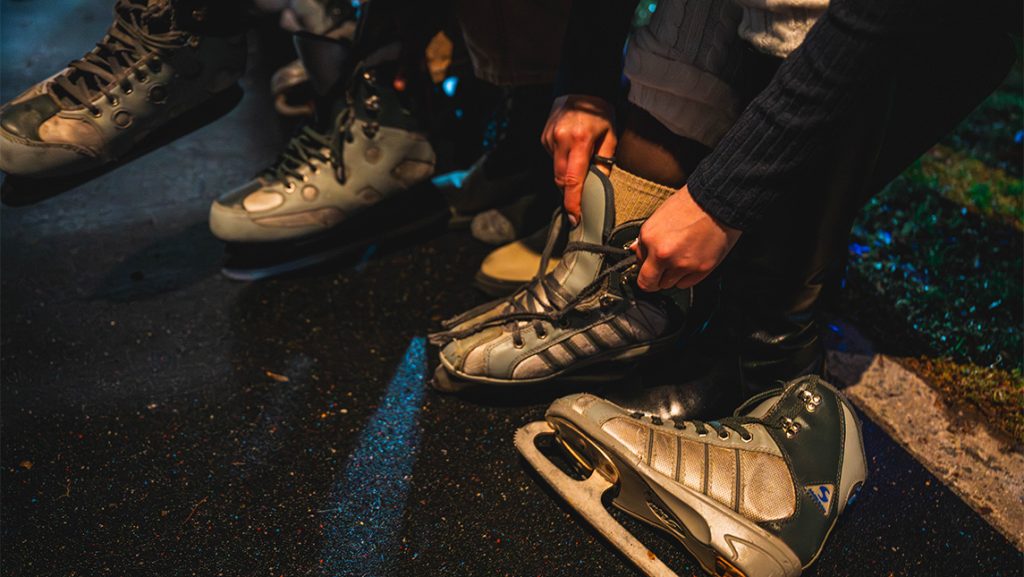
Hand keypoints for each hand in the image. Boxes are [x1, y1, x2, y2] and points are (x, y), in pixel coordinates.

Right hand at [541, 94, 616, 225]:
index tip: (575, 218)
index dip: (573, 203)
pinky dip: (562, 162)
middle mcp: (560, 140)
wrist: (581, 87)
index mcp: (579, 141)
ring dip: (567, 176)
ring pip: (556, 171)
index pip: (573, 180)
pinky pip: (553, 159)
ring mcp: (549, 139)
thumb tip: (600, 187)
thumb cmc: (600, 112)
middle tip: (579, 203)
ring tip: (580, 164)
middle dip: (570, 193)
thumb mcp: (610, 136)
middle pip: (561, 180)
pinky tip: (572, 151)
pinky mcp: (544, 138)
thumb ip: (605, 163)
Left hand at [633, 185, 741, 290]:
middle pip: (650, 284)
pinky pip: (686, 284)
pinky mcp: (700, 269)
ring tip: (681, 257)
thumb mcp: (660, 216)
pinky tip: (692, 260)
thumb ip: (646, 238)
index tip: (650, 265)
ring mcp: (682, 264)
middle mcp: (663, 254)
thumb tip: (636, 249)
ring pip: (668, 285)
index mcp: (650, 238)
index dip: (645, 266)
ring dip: (672, 276)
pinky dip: (687, 276)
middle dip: (653, 279)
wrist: (717, 202)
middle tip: (661, 271)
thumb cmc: (691, 204)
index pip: (638, 266)